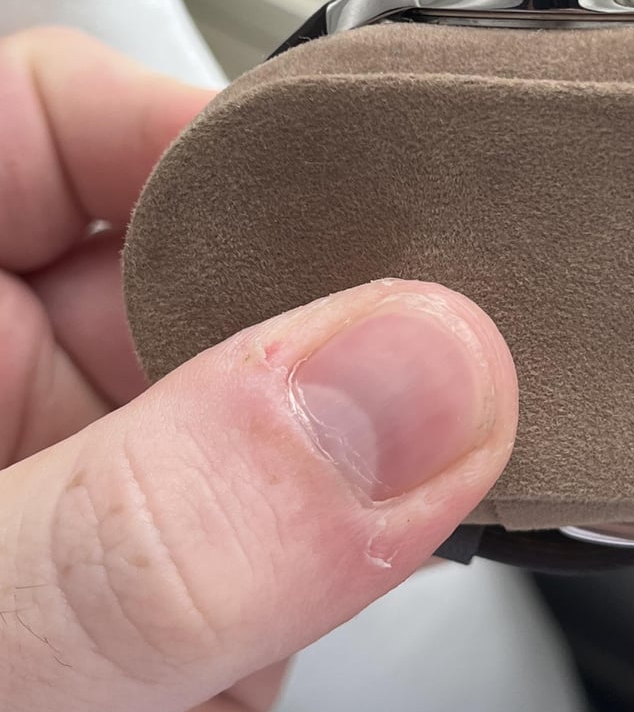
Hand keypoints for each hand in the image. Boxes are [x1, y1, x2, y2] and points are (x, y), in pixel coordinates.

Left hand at [0, 29, 517, 711]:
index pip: (38, 122)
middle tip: (465, 287)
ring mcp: (129, 496)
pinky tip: (487, 487)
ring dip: (404, 380)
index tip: (334, 199)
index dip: (180, 124)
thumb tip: (402, 377)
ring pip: (292, 365)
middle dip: (333, 251)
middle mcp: (20, 402)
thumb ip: (166, 531)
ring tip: (506, 383)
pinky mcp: (223, 589)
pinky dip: (427, 487)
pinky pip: (345, 492)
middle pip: (198, 231)